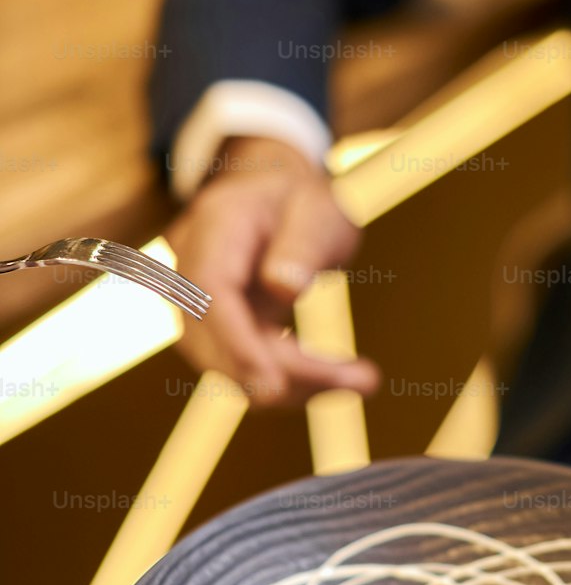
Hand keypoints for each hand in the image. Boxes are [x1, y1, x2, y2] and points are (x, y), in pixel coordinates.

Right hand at [166, 137, 379, 405]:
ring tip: (362, 379)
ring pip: (230, 365)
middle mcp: (193, 268)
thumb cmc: (302, 200)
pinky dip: (293, 379)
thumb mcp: (319, 208)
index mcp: (215, 225)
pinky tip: (342, 378)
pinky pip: (248, 365)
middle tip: (363, 380)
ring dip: (294, 384)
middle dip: (284, 373)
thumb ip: (304, 244)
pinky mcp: (222, 330)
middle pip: (217, 340)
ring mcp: (200, 303)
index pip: (209, 293)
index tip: (275, 386)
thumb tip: (285, 289)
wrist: (276, 198)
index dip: (235, 343)